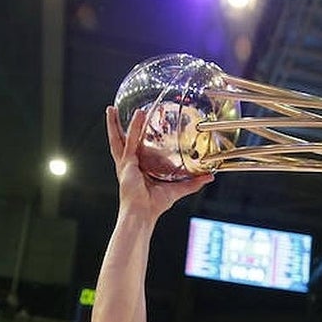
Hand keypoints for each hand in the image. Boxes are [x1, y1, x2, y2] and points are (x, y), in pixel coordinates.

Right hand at [106, 106, 212, 220]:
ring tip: (112, 108)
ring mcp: (126, 164)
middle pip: (120, 141)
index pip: (134, 149)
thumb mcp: (177, 189)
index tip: (135, 125)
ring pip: (120, 138)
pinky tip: (138, 115)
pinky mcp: (127, 164)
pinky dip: (135, 128)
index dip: (133, 137)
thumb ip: (192, 182)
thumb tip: (209, 176)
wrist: (143, 214)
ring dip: (115, 123)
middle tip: (113, 112)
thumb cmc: (154, 206)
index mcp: (136, 169)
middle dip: (115, 127)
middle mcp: (128, 165)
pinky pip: (132, 142)